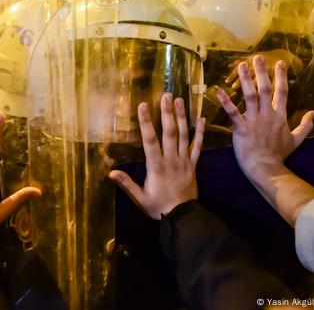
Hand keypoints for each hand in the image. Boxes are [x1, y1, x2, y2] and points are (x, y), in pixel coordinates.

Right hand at [108, 93, 204, 217]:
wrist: (183, 217)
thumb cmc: (158, 207)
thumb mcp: (140, 197)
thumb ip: (126, 183)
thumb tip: (111, 172)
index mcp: (156, 166)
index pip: (150, 140)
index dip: (146, 123)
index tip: (143, 106)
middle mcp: (171, 159)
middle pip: (169, 133)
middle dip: (167, 113)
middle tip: (166, 95)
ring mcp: (184, 161)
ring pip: (184, 135)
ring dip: (182, 117)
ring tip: (180, 100)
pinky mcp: (193, 165)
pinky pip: (198, 147)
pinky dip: (200, 133)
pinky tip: (202, 119)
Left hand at [216, 56, 313, 182]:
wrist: (267, 168)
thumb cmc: (279, 155)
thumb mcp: (296, 140)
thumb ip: (305, 125)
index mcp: (279, 116)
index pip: (282, 92)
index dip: (281, 76)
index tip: (280, 63)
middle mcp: (267, 114)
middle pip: (265, 89)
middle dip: (262, 72)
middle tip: (258, 57)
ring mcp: (254, 120)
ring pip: (250, 96)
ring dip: (246, 80)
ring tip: (241, 65)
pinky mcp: (241, 128)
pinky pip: (233, 112)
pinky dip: (226, 101)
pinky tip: (218, 90)